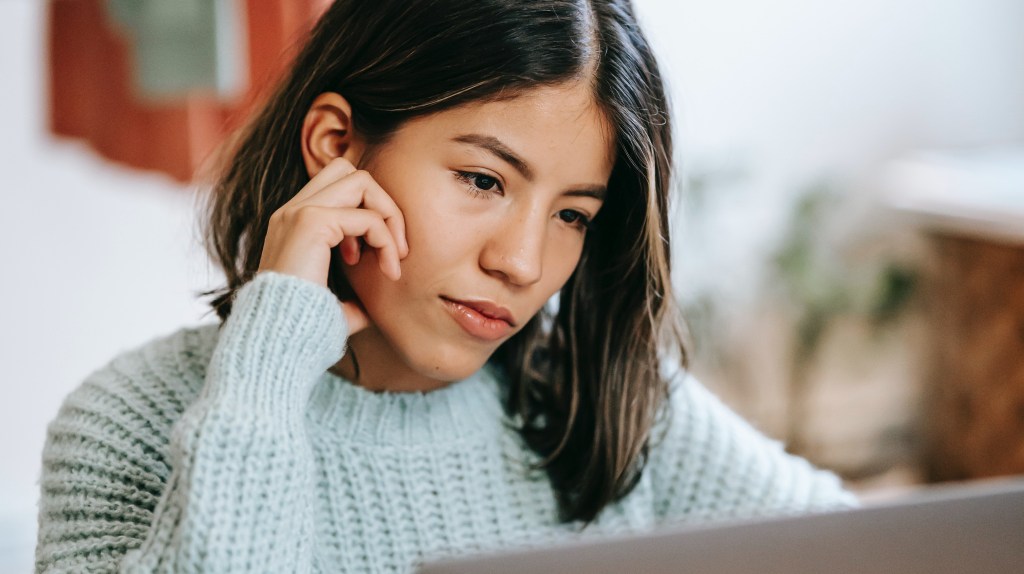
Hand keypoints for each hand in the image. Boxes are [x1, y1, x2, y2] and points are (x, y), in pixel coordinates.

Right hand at [257, 157, 408, 334]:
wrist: (278, 343)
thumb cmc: (307, 331)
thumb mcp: (337, 304)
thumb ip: (357, 294)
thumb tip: (382, 302)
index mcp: (292, 223)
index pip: (337, 186)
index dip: (365, 214)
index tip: (368, 259)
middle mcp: (291, 211)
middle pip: (349, 170)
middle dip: (382, 204)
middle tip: (394, 249)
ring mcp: (298, 212)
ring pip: (361, 181)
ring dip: (389, 215)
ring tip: (395, 257)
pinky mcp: (311, 223)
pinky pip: (367, 217)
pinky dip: (386, 240)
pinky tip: (388, 271)